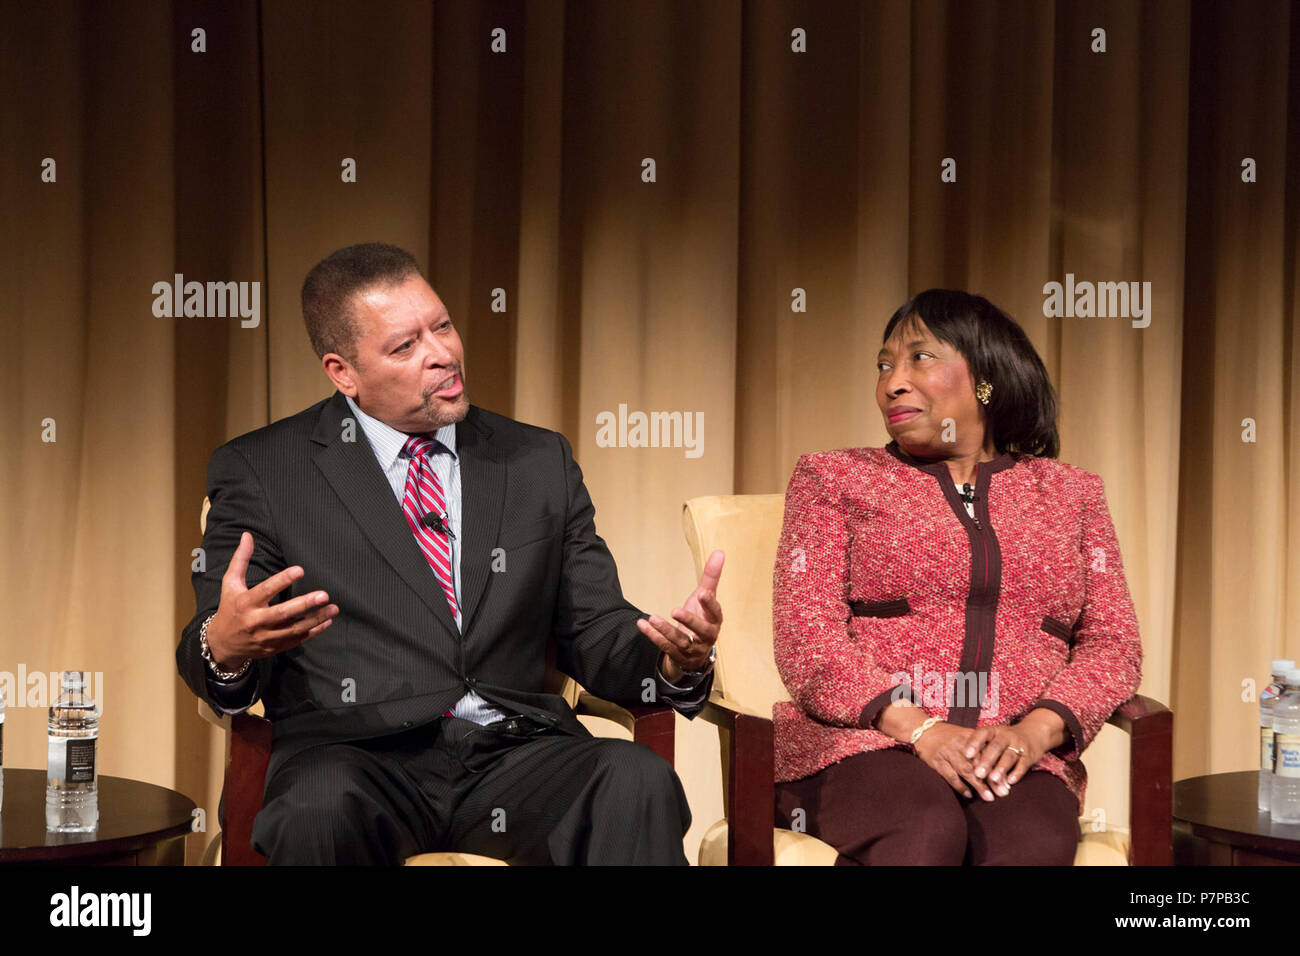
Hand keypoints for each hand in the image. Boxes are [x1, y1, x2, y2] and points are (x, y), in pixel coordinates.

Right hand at [203, 532, 338, 669]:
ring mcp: (266, 637)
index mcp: (245, 603)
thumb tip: (247, 535)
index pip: (266, 590)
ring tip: (333, 609)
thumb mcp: (230, 583)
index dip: (283, 580)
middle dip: (304, 604)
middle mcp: (256, 621)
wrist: (222, 643)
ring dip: (316, 619)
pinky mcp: (274, 647)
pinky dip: (313, 632)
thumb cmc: (230, 607)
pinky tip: (327, 622)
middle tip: (324, 595)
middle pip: (283, 613)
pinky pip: (296, 640)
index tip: (300, 570)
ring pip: (294, 629)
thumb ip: (240, 560)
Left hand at [637, 550, 723, 682]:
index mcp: (715, 621)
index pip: (715, 613)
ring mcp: (692, 649)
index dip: (710, 604)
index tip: (703, 594)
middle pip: (701, 631)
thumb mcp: (705, 597)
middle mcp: (706, 637)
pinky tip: (642, 624)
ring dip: (666, 630)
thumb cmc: (702, 617)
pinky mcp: (678, 656)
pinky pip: (665, 646)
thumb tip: (719, 552)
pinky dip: (653, 636)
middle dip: (689, 621)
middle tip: (676, 610)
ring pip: (680, 641)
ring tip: (653, 618)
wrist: (696, 651)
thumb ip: (711, 577)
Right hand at [911, 722, 1000, 801]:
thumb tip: (1000, 769)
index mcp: (970, 736)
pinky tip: (969, 794)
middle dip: (992, 779)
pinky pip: (950, 776)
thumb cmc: (949, 736)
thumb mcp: (966, 736)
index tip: (1008, 782)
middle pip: (979, 763)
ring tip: (989, 797)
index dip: (998, 768)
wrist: (923, 730)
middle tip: (1003, 792)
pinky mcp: (937, 762)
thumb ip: (982, 748)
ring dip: (978, 785)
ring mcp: (947, 753)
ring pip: (966, 771)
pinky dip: (960, 786)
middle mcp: (960, 744)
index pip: (988, 754)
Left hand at [961, 721, 1049, 793]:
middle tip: (978, 773)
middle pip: (996, 747)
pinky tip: (1010, 781)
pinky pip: (1023, 764)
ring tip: (993, 779)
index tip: (966, 755)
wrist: (1033, 734)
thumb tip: (963, 765)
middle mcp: (1006, 736)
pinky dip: (1017, 773)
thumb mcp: (992, 738)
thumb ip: (980, 749)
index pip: (982, 733)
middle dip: (987, 761)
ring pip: (1009, 756)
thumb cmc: (1004, 740)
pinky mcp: (1029, 755)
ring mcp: (1019, 745)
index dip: (974, 743)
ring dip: (1001, 768)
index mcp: (994, 731)